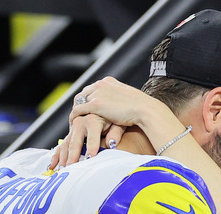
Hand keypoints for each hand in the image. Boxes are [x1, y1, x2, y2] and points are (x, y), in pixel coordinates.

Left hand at [50, 77, 165, 168]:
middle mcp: (101, 84)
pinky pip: (78, 111)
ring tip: (75, 123)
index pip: (92, 88)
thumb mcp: (129, 100)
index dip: (87, 99)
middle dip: (79, 105)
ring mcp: (98, 93)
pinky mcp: (95, 104)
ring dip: (75, 112)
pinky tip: (74, 126)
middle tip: (77, 117)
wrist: (146, 110)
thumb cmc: (143, 110)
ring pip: (78, 102)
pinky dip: (74, 118)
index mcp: (109, 81)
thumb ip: (120, 102)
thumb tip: (120, 109)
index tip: (86, 110)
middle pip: (83, 94)